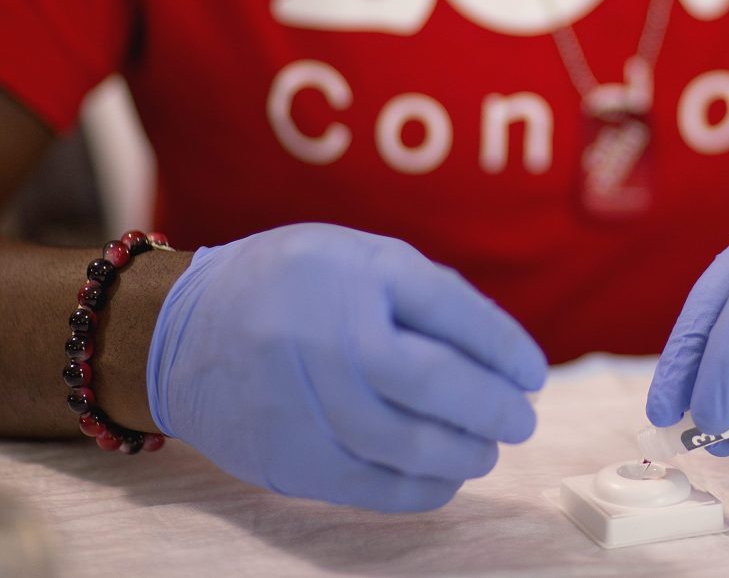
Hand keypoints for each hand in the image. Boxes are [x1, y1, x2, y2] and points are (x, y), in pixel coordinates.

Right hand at [146, 223, 546, 511]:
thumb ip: (426, 296)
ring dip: (464, 452)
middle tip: (521, 419)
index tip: (532, 374)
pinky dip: (421, 489)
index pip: (451, 309)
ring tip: (486, 448)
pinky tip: (446, 478)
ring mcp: (301, 398)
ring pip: (407, 443)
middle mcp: (325, 332)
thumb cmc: (292, 287)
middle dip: (494, 407)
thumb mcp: (356, 258)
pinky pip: (370, 486)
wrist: (178, 333)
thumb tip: (502, 356)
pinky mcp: (286, 456)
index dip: (504, 348)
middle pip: (435, 381)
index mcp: (352, 270)